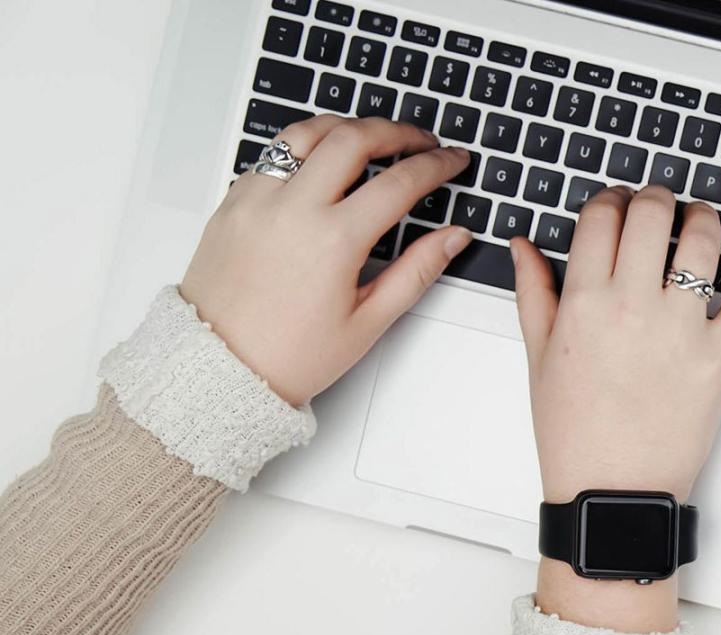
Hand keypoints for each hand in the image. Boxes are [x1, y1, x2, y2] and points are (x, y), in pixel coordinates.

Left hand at [180, 116, 472, 404]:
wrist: (217, 369)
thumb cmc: (288, 355)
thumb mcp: (368, 321)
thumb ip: (417, 271)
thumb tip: (452, 237)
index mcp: (333, 241)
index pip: (400, 181)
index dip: (436, 165)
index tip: (452, 160)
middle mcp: (292, 209)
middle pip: (354, 138)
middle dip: (397, 131)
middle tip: (420, 140)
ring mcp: (257, 200)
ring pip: (307, 133)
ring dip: (346, 127)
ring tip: (371, 137)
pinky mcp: (232, 203)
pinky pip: (273, 156)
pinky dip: (305, 149)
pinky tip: (322, 164)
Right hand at [511, 185, 720, 631]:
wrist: (613, 492)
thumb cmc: (575, 433)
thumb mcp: (539, 358)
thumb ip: (534, 292)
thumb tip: (524, 245)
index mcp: (584, 302)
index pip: (602, 216)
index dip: (611, 199)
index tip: (617, 204)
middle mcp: (633, 306)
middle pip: (652, 214)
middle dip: (656, 197)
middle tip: (659, 204)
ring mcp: (682, 329)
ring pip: (702, 241)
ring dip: (703, 217)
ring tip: (700, 219)